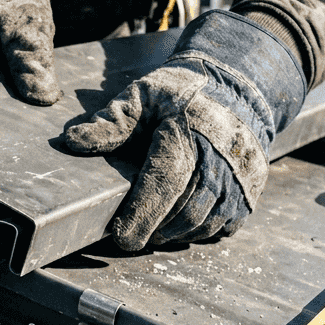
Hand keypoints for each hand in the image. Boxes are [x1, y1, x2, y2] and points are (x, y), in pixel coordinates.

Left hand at [64, 11, 305, 249]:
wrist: (235, 87)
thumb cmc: (181, 93)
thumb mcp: (143, 95)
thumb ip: (112, 120)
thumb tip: (73, 141)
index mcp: (185, 134)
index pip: (164, 181)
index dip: (142, 213)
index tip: (121, 237)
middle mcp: (218, 158)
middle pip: (185, 210)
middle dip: (155, 230)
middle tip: (131, 236)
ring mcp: (239, 176)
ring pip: (205, 222)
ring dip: (176, 234)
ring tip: (154, 231)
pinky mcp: (250, 189)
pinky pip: (225, 224)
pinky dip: (201, 232)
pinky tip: (181, 226)